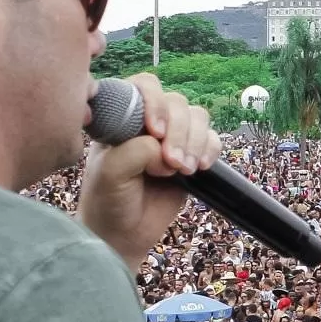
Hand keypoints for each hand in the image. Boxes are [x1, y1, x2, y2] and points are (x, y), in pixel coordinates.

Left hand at [79, 74, 218, 270]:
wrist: (123, 235)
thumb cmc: (108, 199)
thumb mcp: (111, 172)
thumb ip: (137, 150)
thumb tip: (165, 148)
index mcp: (121, 116)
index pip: (145, 86)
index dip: (155, 103)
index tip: (156, 132)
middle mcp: (147, 121)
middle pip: (176, 102)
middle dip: (179, 132)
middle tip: (172, 164)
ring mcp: (171, 137)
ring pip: (198, 117)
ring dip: (195, 142)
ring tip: (184, 171)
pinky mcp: (191, 154)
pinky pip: (212, 139)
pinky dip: (210, 150)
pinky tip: (200, 168)